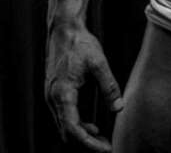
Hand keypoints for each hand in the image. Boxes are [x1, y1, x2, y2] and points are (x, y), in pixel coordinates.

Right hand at [45, 24, 123, 150]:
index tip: (106, 148)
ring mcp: (51, 97)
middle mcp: (53, 98)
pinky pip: (64, 117)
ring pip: (64, 127)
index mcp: (62, 93)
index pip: (72, 129)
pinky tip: (92, 126)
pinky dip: (77, 126)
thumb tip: (119, 108)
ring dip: (82, 136)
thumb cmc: (80, 43)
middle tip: (108, 146)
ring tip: (103, 139)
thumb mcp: (98, 63)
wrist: (64, 29)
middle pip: (66, 133)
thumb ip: (109, 86)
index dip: (89, 143)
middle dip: (87, 144)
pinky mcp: (54, 93)